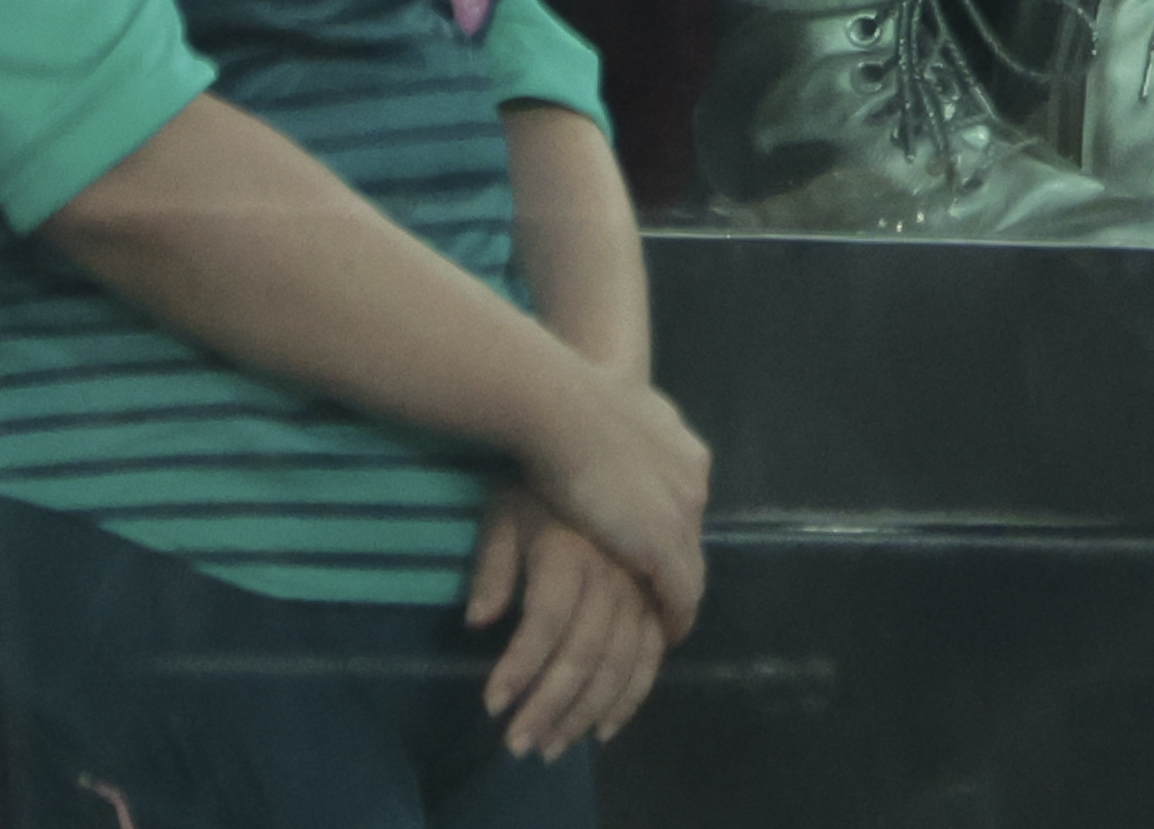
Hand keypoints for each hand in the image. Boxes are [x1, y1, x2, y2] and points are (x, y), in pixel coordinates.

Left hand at [467, 485, 667, 760]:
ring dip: (610, 700)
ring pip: (637, 647)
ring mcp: (651, 555)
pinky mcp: (674, 543)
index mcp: (573, 548)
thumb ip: (494, 565)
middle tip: (532, 747)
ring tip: (585, 737)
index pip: (547, 623)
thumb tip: (479, 621)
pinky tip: (622, 697)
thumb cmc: (541, 462)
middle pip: (594, 650)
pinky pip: (670, 619)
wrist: (586, 406)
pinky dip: (649, 664)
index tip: (493, 705)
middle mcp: (617, 560)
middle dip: (563, 706)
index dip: (525, 671)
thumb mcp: (504, 509)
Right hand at [523, 365, 710, 640]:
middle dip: (676, 569)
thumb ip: (625, 434)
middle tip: (657, 599)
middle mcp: (694, 483)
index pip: (685, 506)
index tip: (651, 557)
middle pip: (691, 539)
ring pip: (692, 572)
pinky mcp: (664, 548)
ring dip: (679, 600)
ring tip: (662, 627)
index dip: (669, 535)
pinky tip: (664, 636)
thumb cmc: (572, 405)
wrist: (564, 410)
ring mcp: (683, 516)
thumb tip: (607, 431)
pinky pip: (681, 598)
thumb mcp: (614, 415)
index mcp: (685, 451)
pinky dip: (675, 619)